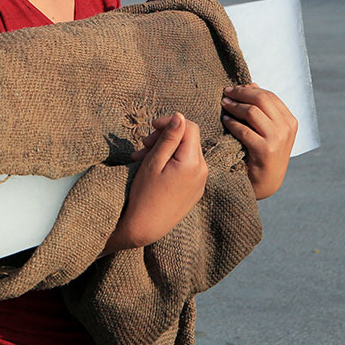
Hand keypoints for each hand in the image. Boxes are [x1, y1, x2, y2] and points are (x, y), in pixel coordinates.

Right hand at [105, 113, 207, 252]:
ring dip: (166, 150)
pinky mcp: (195, 190)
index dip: (170, 122)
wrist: (145, 228)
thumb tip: (180, 116)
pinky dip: (172, 163)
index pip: (189, 127)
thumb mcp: (154, 161)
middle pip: (188, 140)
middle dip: (165, 137)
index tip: (152, 127)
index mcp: (192, 162)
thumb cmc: (145, 194)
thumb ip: (169, 138)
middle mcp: (202, 171)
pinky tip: (154, 169)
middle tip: (143, 145)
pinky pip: (187, 168)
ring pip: (186, 153)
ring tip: (142, 157)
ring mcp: (200, 182)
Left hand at [220, 84, 296, 198]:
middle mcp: (287, 128)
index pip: (269, 96)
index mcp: (290, 121)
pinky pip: (244, 129)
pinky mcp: (265, 150)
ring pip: (252, 111)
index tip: (234, 88)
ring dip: (234, 106)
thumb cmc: (264, 153)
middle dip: (241, 93)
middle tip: (226, 93)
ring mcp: (277, 139)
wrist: (267, 183)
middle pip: (261, 99)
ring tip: (224, 104)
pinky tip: (225, 120)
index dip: (250, 89)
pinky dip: (232, 122)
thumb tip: (252, 84)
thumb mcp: (269, 130)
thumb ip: (263, 109)